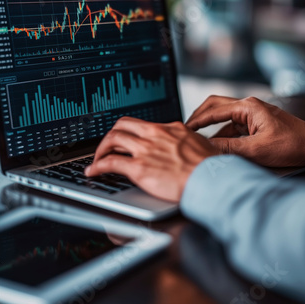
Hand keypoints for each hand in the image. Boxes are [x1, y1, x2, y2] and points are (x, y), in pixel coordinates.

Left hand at [85, 117, 217, 201]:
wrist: (212, 179)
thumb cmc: (210, 167)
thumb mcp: (198, 144)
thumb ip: (184, 141)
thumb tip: (183, 144)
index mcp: (169, 128)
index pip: (141, 124)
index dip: (129, 132)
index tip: (125, 139)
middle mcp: (154, 134)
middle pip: (122, 125)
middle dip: (111, 135)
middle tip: (107, 147)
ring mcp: (145, 150)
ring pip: (112, 139)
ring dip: (101, 149)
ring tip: (98, 159)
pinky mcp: (139, 168)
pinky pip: (110, 162)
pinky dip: (97, 166)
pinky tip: (92, 172)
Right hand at [186, 95, 304, 166]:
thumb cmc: (292, 145)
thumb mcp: (256, 150)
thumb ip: (228, 149)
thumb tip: (206, 149)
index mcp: (248, 106)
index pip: (214, 110)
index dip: (196, 120)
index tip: (183, 128)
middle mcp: (248, 107)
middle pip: (215, 106)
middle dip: (200, 117)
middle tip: (186, 129)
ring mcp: (252, 115)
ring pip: (224, 119)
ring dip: (212, 130)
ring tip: (199, 142)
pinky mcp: (256, 124)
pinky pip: (233, 128)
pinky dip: (223, 136)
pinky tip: (217, 148)